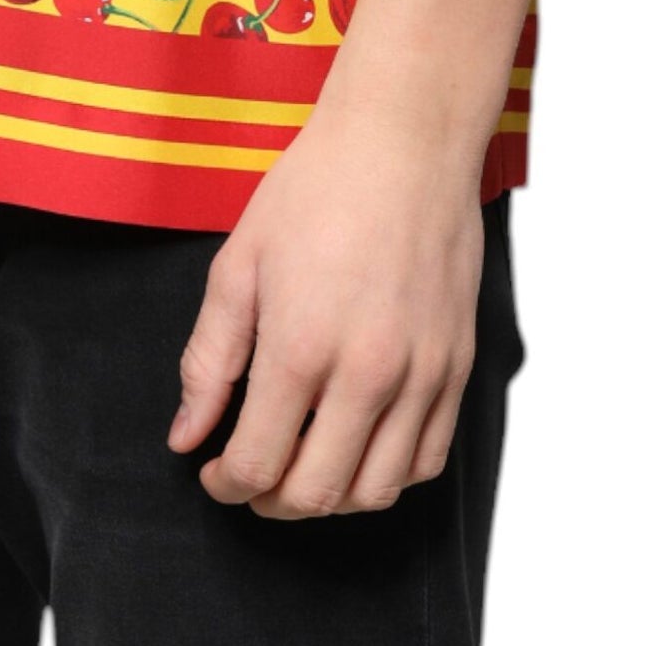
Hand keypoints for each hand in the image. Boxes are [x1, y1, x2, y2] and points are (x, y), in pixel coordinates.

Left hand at [168, 99, 482, 517]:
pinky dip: (388, 475)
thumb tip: (187, 434)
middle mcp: (369, 373)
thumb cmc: (316, 190)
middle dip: (270, 502)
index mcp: (302, 348)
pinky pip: (428, 459)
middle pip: (316, 493)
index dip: (225, 484)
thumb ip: (209, 359)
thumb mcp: (238, 264)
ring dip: (329, 498)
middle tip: (249, 478)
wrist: (404, 143)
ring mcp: (422, 375)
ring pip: (376, 490)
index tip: (212, 472)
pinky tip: (357, 448)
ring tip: (300, 467)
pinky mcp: (458, 366)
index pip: (257, 464)